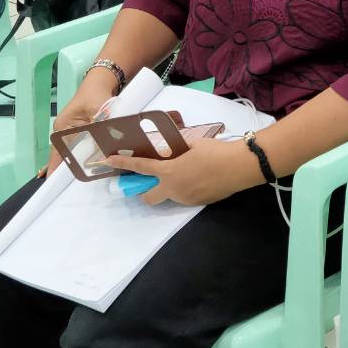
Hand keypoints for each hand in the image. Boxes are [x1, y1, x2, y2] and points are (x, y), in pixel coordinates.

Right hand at [45, 71, 119, 174]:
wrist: (101, 82)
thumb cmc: (96, 94)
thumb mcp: (99, 111)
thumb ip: (101, 129)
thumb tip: (105, 148)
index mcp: (63, 127)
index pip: (57, 152)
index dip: (54, 167)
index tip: (48, 180)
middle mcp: (65, 131)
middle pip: (64, 154)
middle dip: (64, 169)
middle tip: (62, 187)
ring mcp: (73, 132)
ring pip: (73, 152)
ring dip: (75, 164)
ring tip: (73, 181)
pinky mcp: (83, 132)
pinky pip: (82, 147)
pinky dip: (84, 156)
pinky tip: (86, 167)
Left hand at [102, 137, 255, 205]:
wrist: (239, 167)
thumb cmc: (215, 151)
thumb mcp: (192, 144)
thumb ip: (176, 149)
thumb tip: (169, 150)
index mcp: (169, 172)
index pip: (140, 168)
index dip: (122, 164)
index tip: (108, 161)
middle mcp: (173, 189)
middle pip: (148, 198)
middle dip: (145, 192)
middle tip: (153, 180)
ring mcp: (185, 199)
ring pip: (169, 196)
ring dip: (170, 188)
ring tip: (188, 173)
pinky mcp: (198, 203)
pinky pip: (185, 197)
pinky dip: (186, 189)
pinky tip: (201, 178)